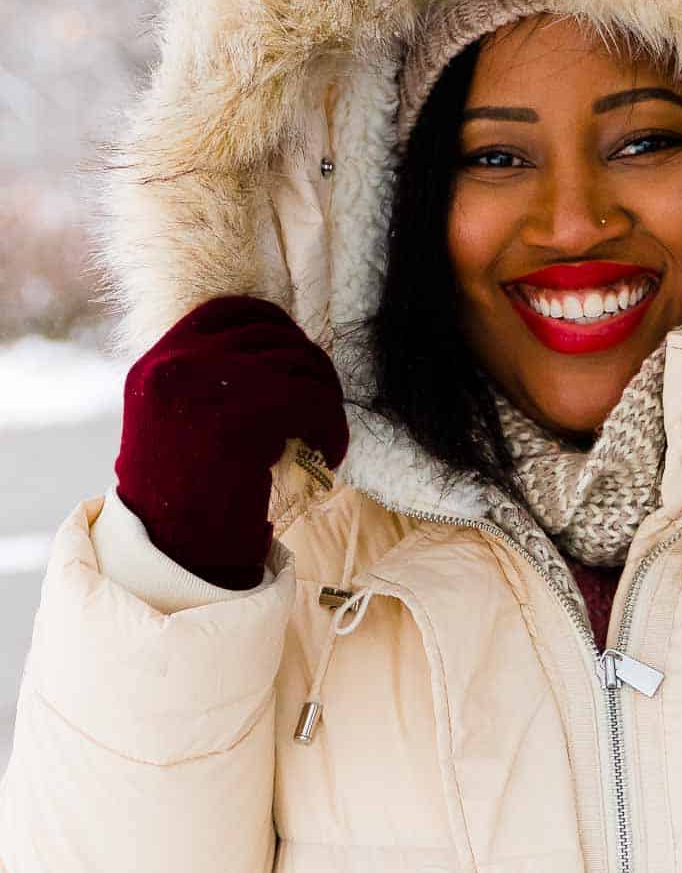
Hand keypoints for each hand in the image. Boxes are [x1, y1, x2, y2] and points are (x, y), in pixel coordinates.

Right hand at [115, 296, 348, 589]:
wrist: (175, 561)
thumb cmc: (186, 498)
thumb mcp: (178, 421)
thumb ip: (211, 376)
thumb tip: (279, 343)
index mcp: (156, 364)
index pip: (226, 311)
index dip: (273, 324)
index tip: (295, 352)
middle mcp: (175, 365)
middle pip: (271, 334)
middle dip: (309, 365)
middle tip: (320, 406)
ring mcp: (206, 385)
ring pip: (299, 363)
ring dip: (325, 397)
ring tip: (325, 434)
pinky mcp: (242, 414)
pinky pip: (312, 399)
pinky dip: (333, 424)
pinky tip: (332, 453)